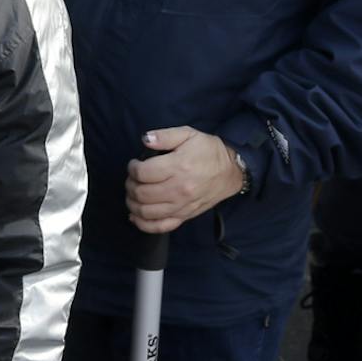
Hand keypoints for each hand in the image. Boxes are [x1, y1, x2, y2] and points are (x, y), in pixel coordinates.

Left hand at [126, 125, 244, 233]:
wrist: (231, 171)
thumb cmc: (208, 151)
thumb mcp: (188, 134)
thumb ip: (164, 136)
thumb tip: (145, 139)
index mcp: (178, 167)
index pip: (142, 173)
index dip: (132, 168)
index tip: (134, 164)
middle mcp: (179, 189)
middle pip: (141, 194)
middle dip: (130, 185)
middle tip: (132, 178)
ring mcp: (182, 206)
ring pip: (146, 212)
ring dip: (132, 203)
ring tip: (133, 193)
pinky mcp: (185, 216)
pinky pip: (160, 226)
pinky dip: (143, 224)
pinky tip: (136, 215)